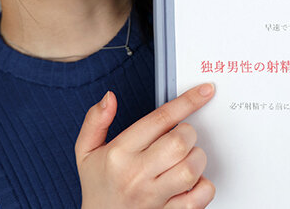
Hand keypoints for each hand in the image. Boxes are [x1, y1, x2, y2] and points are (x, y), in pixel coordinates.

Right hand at [75, 83, 215, 208]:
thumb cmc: (98, 187)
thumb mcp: (86, 151)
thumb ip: (95, 121)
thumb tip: (110, 97)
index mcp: (119, 153)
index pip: (159, 119)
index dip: (187, 101)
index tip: (204, 91)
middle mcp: (136, 174)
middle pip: (179, 142)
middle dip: (189, 133)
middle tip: (182, 136)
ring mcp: (153, 197)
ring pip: (191, 169)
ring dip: (197, 158)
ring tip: (186, 158)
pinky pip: (198, 198)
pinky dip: (203, 187)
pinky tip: (193, 182)